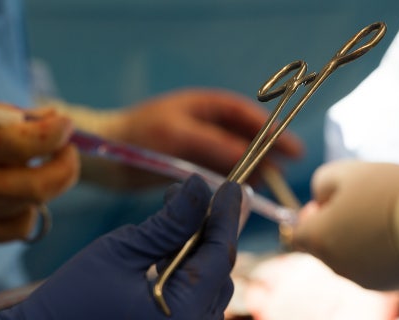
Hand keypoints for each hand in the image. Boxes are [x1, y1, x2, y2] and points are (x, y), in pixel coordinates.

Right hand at [0, 88, 78, 241]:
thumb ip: (0, 111)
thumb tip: (47, 117)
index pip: (33, 141)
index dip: (58, 129)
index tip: (63, 121)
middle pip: (46, 184)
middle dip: (67, 163)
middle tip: (65, 146)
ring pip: (36, 205)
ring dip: (45, 182)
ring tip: (31, 164)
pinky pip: (19, 227)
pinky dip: (28, 208)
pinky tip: (15, 191)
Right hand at [0, 175, 241, 319]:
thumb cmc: (71, 301)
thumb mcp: (121, 252)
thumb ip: (169, 222)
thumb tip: (199, 186)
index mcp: (183, 315)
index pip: (219, 257)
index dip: (226, 217)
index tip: (233, 186)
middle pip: (218, 270)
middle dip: (211, 229)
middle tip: (201, 195)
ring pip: (210, 284)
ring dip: (198, 247)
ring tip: (179, 213)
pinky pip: (196, 298)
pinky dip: (188, 268)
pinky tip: (171, 246)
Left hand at [109, 88, 303, 175]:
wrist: (105, 156)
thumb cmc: (139, 135)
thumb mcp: (180, 136)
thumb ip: (216, 145)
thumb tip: (251, 158)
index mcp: (206, 106)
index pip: (248, 115)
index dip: (273, 131)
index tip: (293, 149)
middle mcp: (207, 124)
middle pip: (246, 137)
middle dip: (266, 153)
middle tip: (284, 173)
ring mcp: (200, 145)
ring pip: (235, 156)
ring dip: (251, 169)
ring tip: (266, 186)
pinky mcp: (192, 166)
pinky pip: (220, 171)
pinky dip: (233, 180)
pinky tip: (242, 192)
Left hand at [291, 160, 398, 289]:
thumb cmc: (388, 192)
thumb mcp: (347, 172)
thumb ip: (322, 183)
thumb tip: (320, 199)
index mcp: (319, 239)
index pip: (298, 234)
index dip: (310, 216)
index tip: (330, 202)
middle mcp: (335, 265)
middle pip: (323, 246)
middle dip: (335, 225)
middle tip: (363, 203)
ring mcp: (360, 278)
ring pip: (348, 256)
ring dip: (357, 238)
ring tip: (384, 215)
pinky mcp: (386, 285)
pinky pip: (373, 266)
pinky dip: (378, 252)